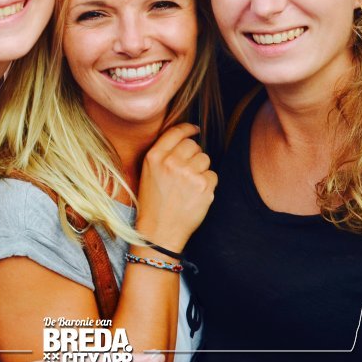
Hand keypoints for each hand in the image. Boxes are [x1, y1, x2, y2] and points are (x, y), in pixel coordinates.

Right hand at [135, 123, 216, 250]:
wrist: (159, 232)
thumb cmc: (153, 203)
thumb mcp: (148, 172)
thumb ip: (163, 153)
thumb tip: (186, 136)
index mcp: (155, 156)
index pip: (176, 132)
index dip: (188, 129)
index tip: (195, 130)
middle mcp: (171, 162)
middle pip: (194, 145)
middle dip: (194, 155)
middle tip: (187, 171)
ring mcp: (188, 174)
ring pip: (205, 159)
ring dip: (201, 170)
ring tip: (189, 186)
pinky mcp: (204, 187)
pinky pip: (213, 175)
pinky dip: (208, 184)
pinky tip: (196, 195)